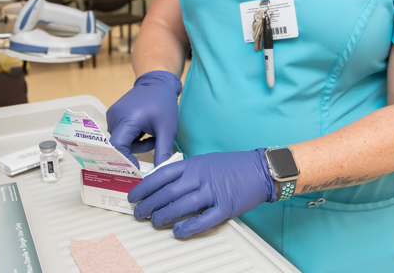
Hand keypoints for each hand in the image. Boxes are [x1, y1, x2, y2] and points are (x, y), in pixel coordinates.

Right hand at [106, 70, 181, 167]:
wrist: (157, 82)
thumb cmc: (164, 104)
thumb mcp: (167, 130)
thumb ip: (163, 152)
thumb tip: (159, 173)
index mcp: (127, 119)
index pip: (118, 147)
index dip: (125, 160)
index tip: (137, 167)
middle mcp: (115, 116)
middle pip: (120, 145)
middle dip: (137, 148)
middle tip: (154, 141)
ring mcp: (112, 114)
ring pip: (120, 139)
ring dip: (135, 142)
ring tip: (150, 132)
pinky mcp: (113, 113)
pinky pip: (119, 132)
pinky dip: (131, 135)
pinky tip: (143, 127)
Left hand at [128, 149, 276, 238]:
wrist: (259, 169)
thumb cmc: (231, 165)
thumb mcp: (204, 160)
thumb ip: (184, 171)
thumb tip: (161, 184)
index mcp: (193, 164)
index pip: (161, 175)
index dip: (144, 187)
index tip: (134, 196)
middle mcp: (200, 177)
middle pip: (167, 192)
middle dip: (149, 204)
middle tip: (139, 213)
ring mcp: (212, 192)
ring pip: (181, 206)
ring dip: (164, 216)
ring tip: (154, 222)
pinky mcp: (225, 207)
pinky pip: (203, 220)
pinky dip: (188, 227)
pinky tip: (178, 232)